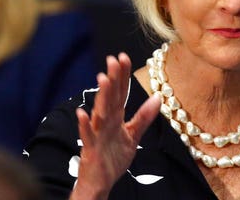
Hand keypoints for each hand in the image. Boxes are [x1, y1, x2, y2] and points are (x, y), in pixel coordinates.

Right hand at [71, 53, 160, 199]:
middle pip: (110, 97)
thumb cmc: (113, 157)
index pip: (120, 93)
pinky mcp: (91, 149)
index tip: (124, 56)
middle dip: (112, 78)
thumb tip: (157, 97)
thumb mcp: (133, 135)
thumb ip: (143, 117)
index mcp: (115, 118)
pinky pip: (87, 136)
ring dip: (101, 96)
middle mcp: (105, 122)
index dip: (122, 75)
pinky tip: (82, 113)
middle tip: (114, 59)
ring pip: (99, 112)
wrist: (100, 182)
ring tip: (103, 78)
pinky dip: (84, 125)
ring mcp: (97, 135)